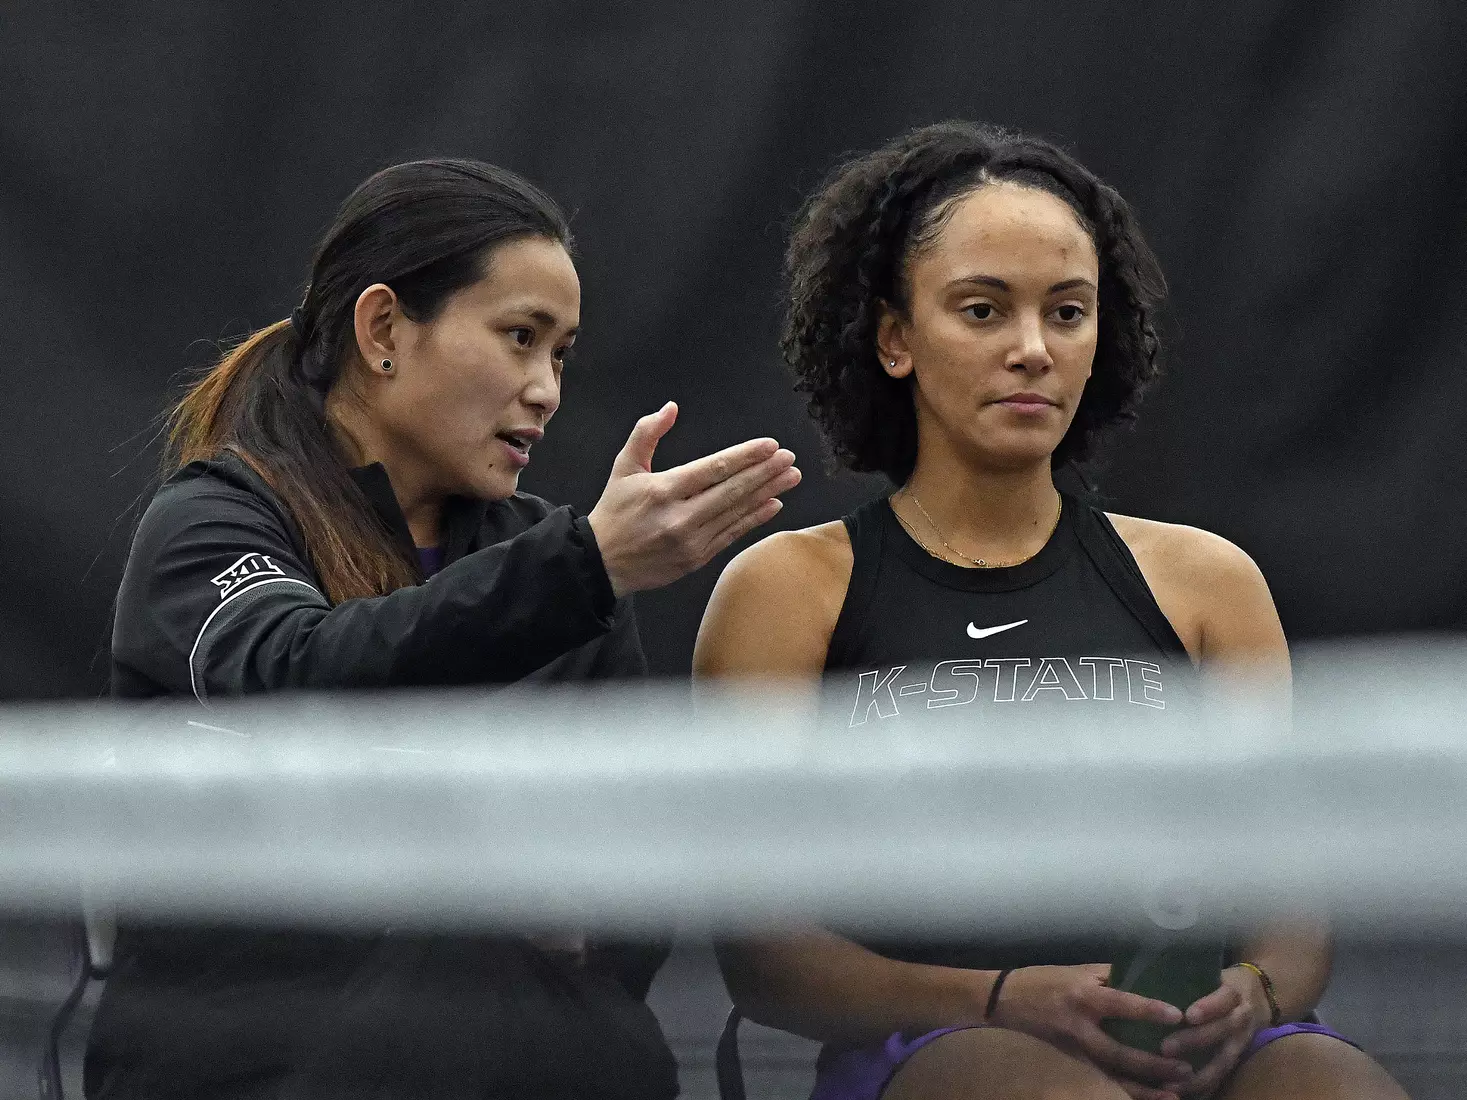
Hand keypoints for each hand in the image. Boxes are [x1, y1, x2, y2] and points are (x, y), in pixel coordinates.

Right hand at [588, 403, 800, 595]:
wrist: (601, 562)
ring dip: (767, 493)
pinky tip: (773, 504)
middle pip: (732, 490)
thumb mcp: (624, 467)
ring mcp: (691, 541)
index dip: (745, 456)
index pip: (714, 468)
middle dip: (764, 473)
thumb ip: (646, 433)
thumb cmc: (614, 511)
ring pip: (736, 512)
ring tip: (790, 478)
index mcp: (663, 490)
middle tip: (789, 459)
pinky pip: (731, 535)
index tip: (770, 446)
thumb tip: (671, 408)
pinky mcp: (696, 559)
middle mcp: (680, 516)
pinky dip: (754, 519)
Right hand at [991, 964, 1193, 1099]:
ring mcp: (1076, 1049)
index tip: (1177, 1014)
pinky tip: (1152, 1097)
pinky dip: (1129, 1091)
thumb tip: (1146, 975)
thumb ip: (1109, 976)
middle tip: (1187, 1067)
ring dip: (1147, 1086)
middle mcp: (1079, 1026)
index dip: (1148, 1009)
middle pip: (1120, 1052)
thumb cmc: (1044, 979)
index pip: (1120, 1004)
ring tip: (1178, 1091)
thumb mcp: (1076, 970)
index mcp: (1082, 997)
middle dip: (1154, 1064)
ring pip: (1114, 1075)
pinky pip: (1105, 1080)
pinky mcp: (1074, 1062)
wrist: (1006, 1000)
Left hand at [1159, 966, 1271, 1096]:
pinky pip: (1221, 1079)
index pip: (1222, 999)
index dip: (1208, 1007)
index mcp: (1232, 994)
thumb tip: (1135, 977)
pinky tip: (1181, 1093)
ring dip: (1197, 1076)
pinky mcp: (1237, 1062)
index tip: (1188, 1015)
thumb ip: (1181, 977)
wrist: (1258, 997)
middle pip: (1221, 1032)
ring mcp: (1241, 1043)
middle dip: (1194, 1042)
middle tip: (1164, 1048)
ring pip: (1223, 1063)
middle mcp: (1240, 1019)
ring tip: (1170, 1082)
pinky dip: (1204, 1089)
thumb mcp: (1208, 973)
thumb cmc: (1217, 982)